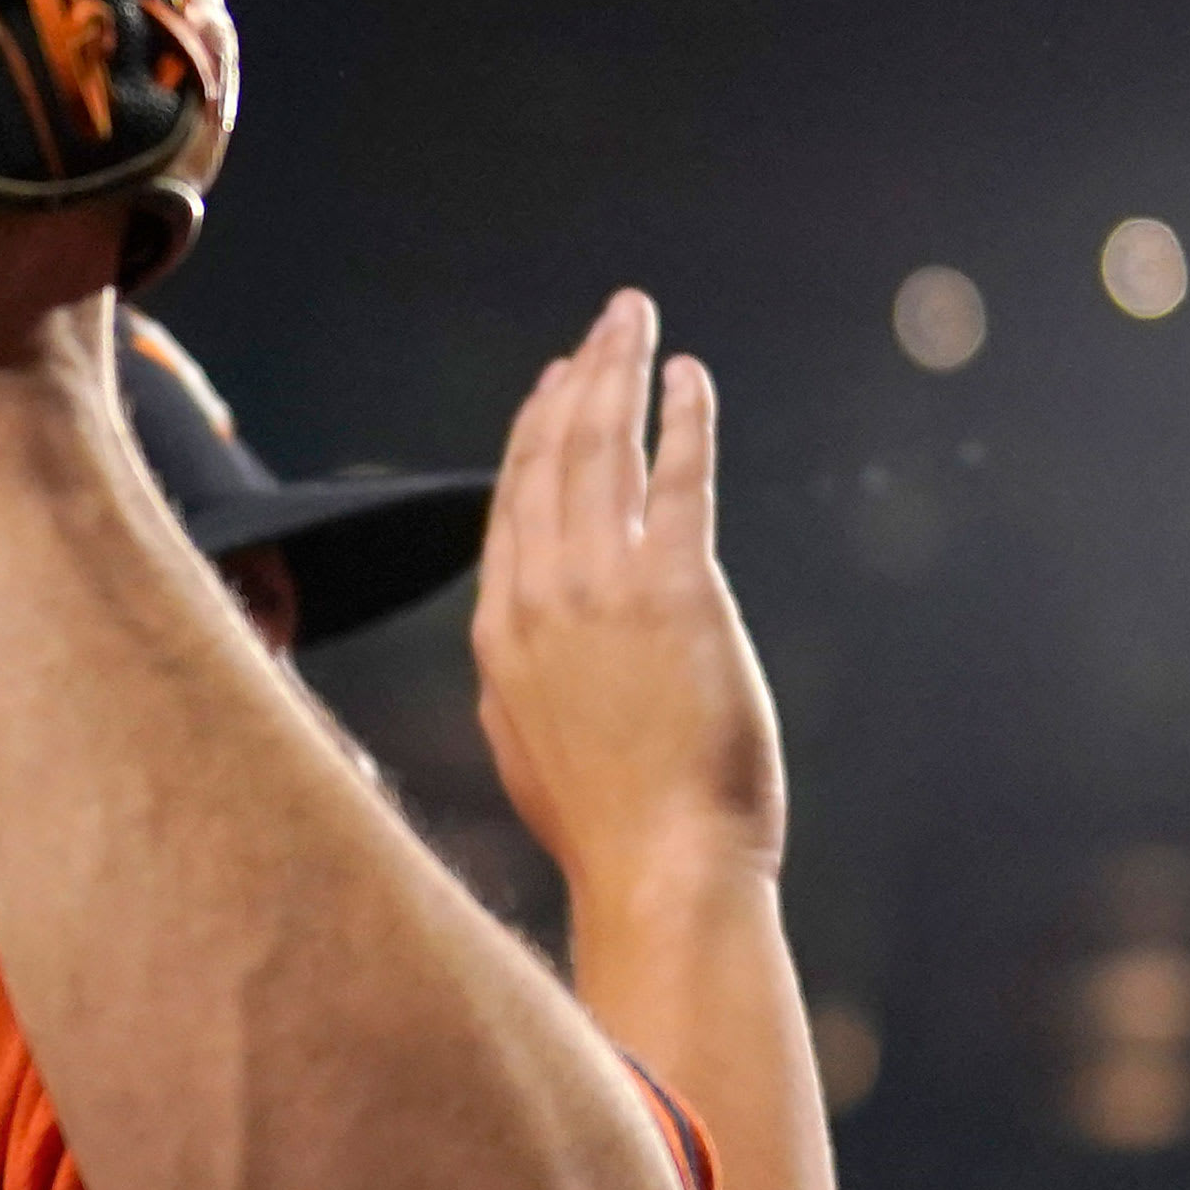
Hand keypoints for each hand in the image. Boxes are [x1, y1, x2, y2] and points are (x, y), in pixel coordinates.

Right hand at [471, 292, 784, 907]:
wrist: (656, 867)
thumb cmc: (604, 828)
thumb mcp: (528, 750)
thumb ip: (517, 687)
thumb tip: (513, 662)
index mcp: (499, 632)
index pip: (512, 504)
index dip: (531, 435)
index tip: (554, 387)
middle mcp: (538, 595)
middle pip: (549, 457)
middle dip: (575, 380)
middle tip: (602, 325)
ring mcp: (601, 588)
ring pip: (601, 451)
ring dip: (616, 375)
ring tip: (633, 322)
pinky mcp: (676, 591)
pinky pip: (678, 480)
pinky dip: (683, 419)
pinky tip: (689, 377)